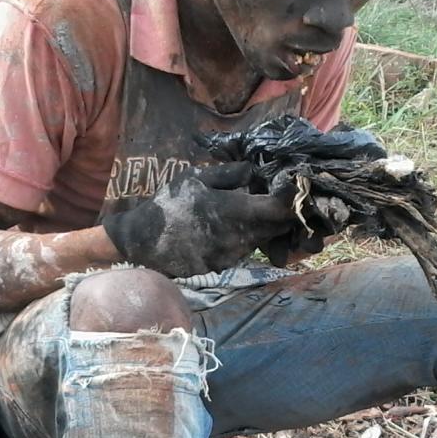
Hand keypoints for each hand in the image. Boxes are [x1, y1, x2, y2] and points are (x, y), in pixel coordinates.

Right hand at [102, 163, 294, 277]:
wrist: (143, 243)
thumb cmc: (169, 205)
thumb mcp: (195, 178)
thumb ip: (229, 174)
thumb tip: (253, 170)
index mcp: (235, 211)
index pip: (279, 209)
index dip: (291, 200)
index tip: (293, 188)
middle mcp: (239, 237)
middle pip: (277, 228)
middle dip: (283, 214)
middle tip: (282, 200)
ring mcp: (233, 255)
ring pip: (263, 240)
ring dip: (266, 227)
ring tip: (258, 212)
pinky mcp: (224, 267)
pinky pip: (246, 251)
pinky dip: (248, 239)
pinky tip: (237, 229)